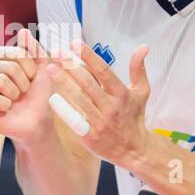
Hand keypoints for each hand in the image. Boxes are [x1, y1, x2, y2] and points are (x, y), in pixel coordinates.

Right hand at [0, 27, 55, 142]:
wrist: (39, 119)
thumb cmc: (38, 93)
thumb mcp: (42, 68)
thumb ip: (35, 49)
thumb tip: (23, 31)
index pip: (11, 52)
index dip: (28, 65)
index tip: (32, 76)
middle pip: (7, 67)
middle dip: (23, 81)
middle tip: (24, 90)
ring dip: (15, 92)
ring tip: (16, 98)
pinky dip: (5, 104)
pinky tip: (7, 108)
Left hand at [47, 39, 151, 167]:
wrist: (134, 150)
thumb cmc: (135, 118)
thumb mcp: (141, 93)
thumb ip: (138, 69)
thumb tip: (143, 47)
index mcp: (122, 94)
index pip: (104, 71)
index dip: (89, 56)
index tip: (75, 43)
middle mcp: (111, 106)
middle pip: (88, 83)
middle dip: (72, 66)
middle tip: (57, 52)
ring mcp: (100, 121)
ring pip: (79, 99)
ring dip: (64, 83)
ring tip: (50, 69)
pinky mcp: (90, 135)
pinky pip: (74, 120)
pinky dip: (64, 109)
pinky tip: (52, 98)